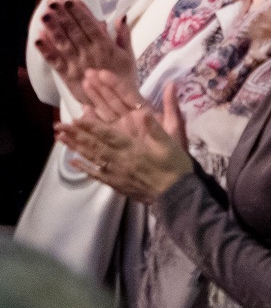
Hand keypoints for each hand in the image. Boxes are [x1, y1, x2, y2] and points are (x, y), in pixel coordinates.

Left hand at [33, 0, 135, 101]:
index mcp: (106, 47)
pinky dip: (46, 51)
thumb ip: (124, 35)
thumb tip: (121, 16)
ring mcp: (77, 65)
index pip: (91, 26)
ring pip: (64, 44)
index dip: (81, 13)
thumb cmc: (124, 78)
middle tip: (55, 2)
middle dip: (64, 16)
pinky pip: (55, 62)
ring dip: (53, 29)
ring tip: (46, 15)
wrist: (116, 104)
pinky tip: (38, 39)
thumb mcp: (129, 55)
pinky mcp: (67, 76)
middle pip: (75, 32)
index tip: (72, 0)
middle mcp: (90, 54)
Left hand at [54, 75, 194, 202]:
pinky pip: (97, 175)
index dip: (92, 126)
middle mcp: (120, 160)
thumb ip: (155, 129)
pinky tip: (73, 162)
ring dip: (75, 148)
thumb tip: (142, 113)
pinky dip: (84, 168)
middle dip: (76, 134)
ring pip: (92, 158)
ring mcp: (116, 173)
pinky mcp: (116, 183)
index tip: (77, 118)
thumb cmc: (175, 166)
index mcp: (133, 149)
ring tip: (61, 139)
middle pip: (95, 146)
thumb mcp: (171, 144)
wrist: (176, 194)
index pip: (108, 135)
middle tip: (59, 126)